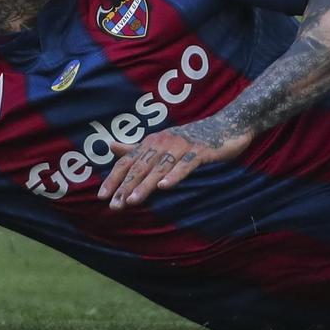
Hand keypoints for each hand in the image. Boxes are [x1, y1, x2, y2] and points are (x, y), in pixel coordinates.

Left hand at [99, 120, 250, 209]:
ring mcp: (182, 146)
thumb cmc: (191, 138)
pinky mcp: (201, 151)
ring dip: (145, 184)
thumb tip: (110, 146)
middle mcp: (164, 142)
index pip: (128, 161)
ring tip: (133, 201)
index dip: (115, 177)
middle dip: (126, 186)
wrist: (227, 124)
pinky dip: (174, 175)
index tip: (102, 196)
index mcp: (152, 142)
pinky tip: (165, 186)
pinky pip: (186, 165)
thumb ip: (136, 147)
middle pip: (141, 166)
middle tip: (115, 205)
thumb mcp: (161, 142)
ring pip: (160, 167)